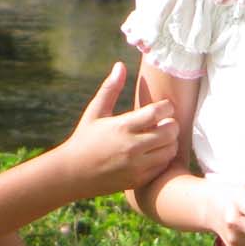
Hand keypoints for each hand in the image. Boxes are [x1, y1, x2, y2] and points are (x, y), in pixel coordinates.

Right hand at [58, 62, 177, 195]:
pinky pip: (163, 167)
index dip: (167, 107)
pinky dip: (163, 158)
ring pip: (170, 151)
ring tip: (162, 137)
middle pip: (169, 132)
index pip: (157, 113)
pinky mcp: (138, 180)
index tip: (164, 106)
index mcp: (122, 127)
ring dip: (170, 142)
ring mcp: (136, 166)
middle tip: (166, 122)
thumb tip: (120, 65)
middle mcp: (131, 147)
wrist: (72, 174)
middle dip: (172, 124)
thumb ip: (110, 88)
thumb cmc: (84, 139)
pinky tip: (155, 152)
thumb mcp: (95, 112)